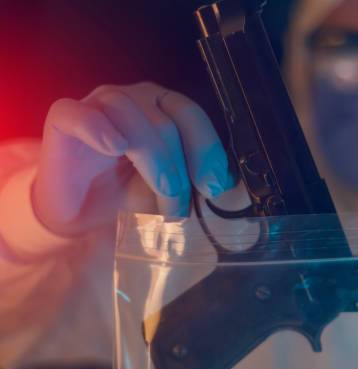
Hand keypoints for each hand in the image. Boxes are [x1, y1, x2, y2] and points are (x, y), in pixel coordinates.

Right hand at [33, 82, 231, 235]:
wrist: (79, 214)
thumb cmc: (127, 196)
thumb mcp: (170, 189)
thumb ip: (195, 181)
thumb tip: (227, 185)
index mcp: (163, 109)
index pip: (191, 114)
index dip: (206, 149)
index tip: (214, 187)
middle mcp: (134, 99)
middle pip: (166, 119)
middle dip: (179, 168)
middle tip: (179, 207)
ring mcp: (98, 105)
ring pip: (131, 116)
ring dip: (152, 161)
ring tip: (158, 199)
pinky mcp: (65, 119)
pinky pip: (80, 113)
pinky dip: (99, 129)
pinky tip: (115, 148)